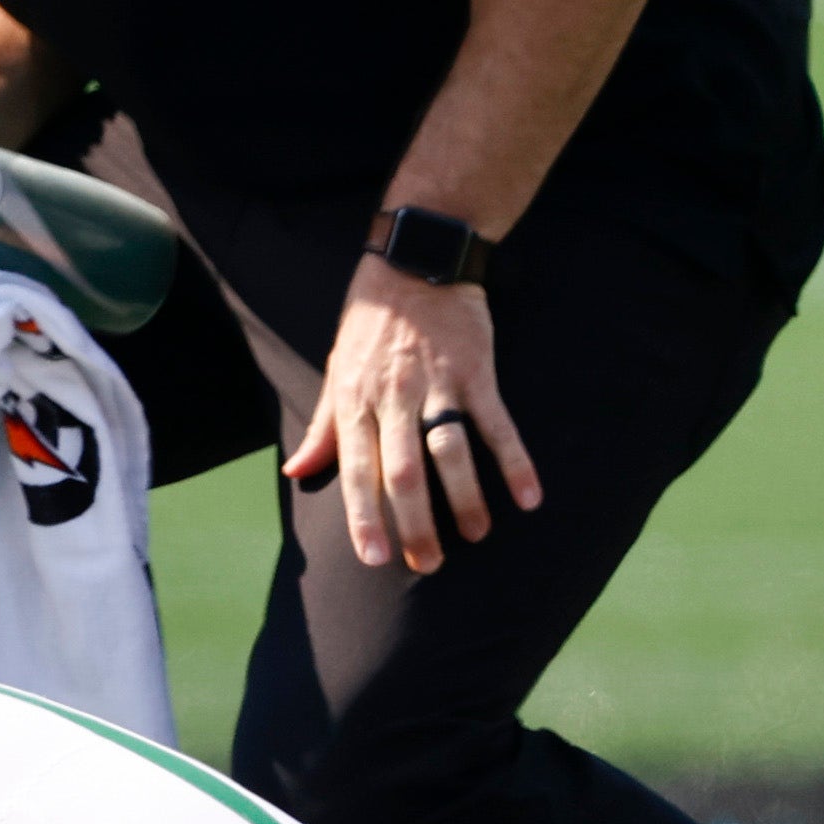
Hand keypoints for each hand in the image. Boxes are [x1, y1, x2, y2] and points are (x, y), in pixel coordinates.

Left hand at [280, 259, 543, 572]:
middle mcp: (394, 397)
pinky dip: (514, 461)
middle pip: (403, 471)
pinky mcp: (476, 371)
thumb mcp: (336, 370)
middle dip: (416, 523)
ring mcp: (437, 384)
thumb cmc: (370, 322)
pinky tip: (528, 497)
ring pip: (449, 451)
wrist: (414, 260)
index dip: (365, 516)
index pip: (357, 470)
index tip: (374, 558)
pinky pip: (496, 423)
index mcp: (355, 400)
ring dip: (465, 499)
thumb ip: (322, 428)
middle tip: (429, 564)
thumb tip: (295, 471)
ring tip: (476, 534)